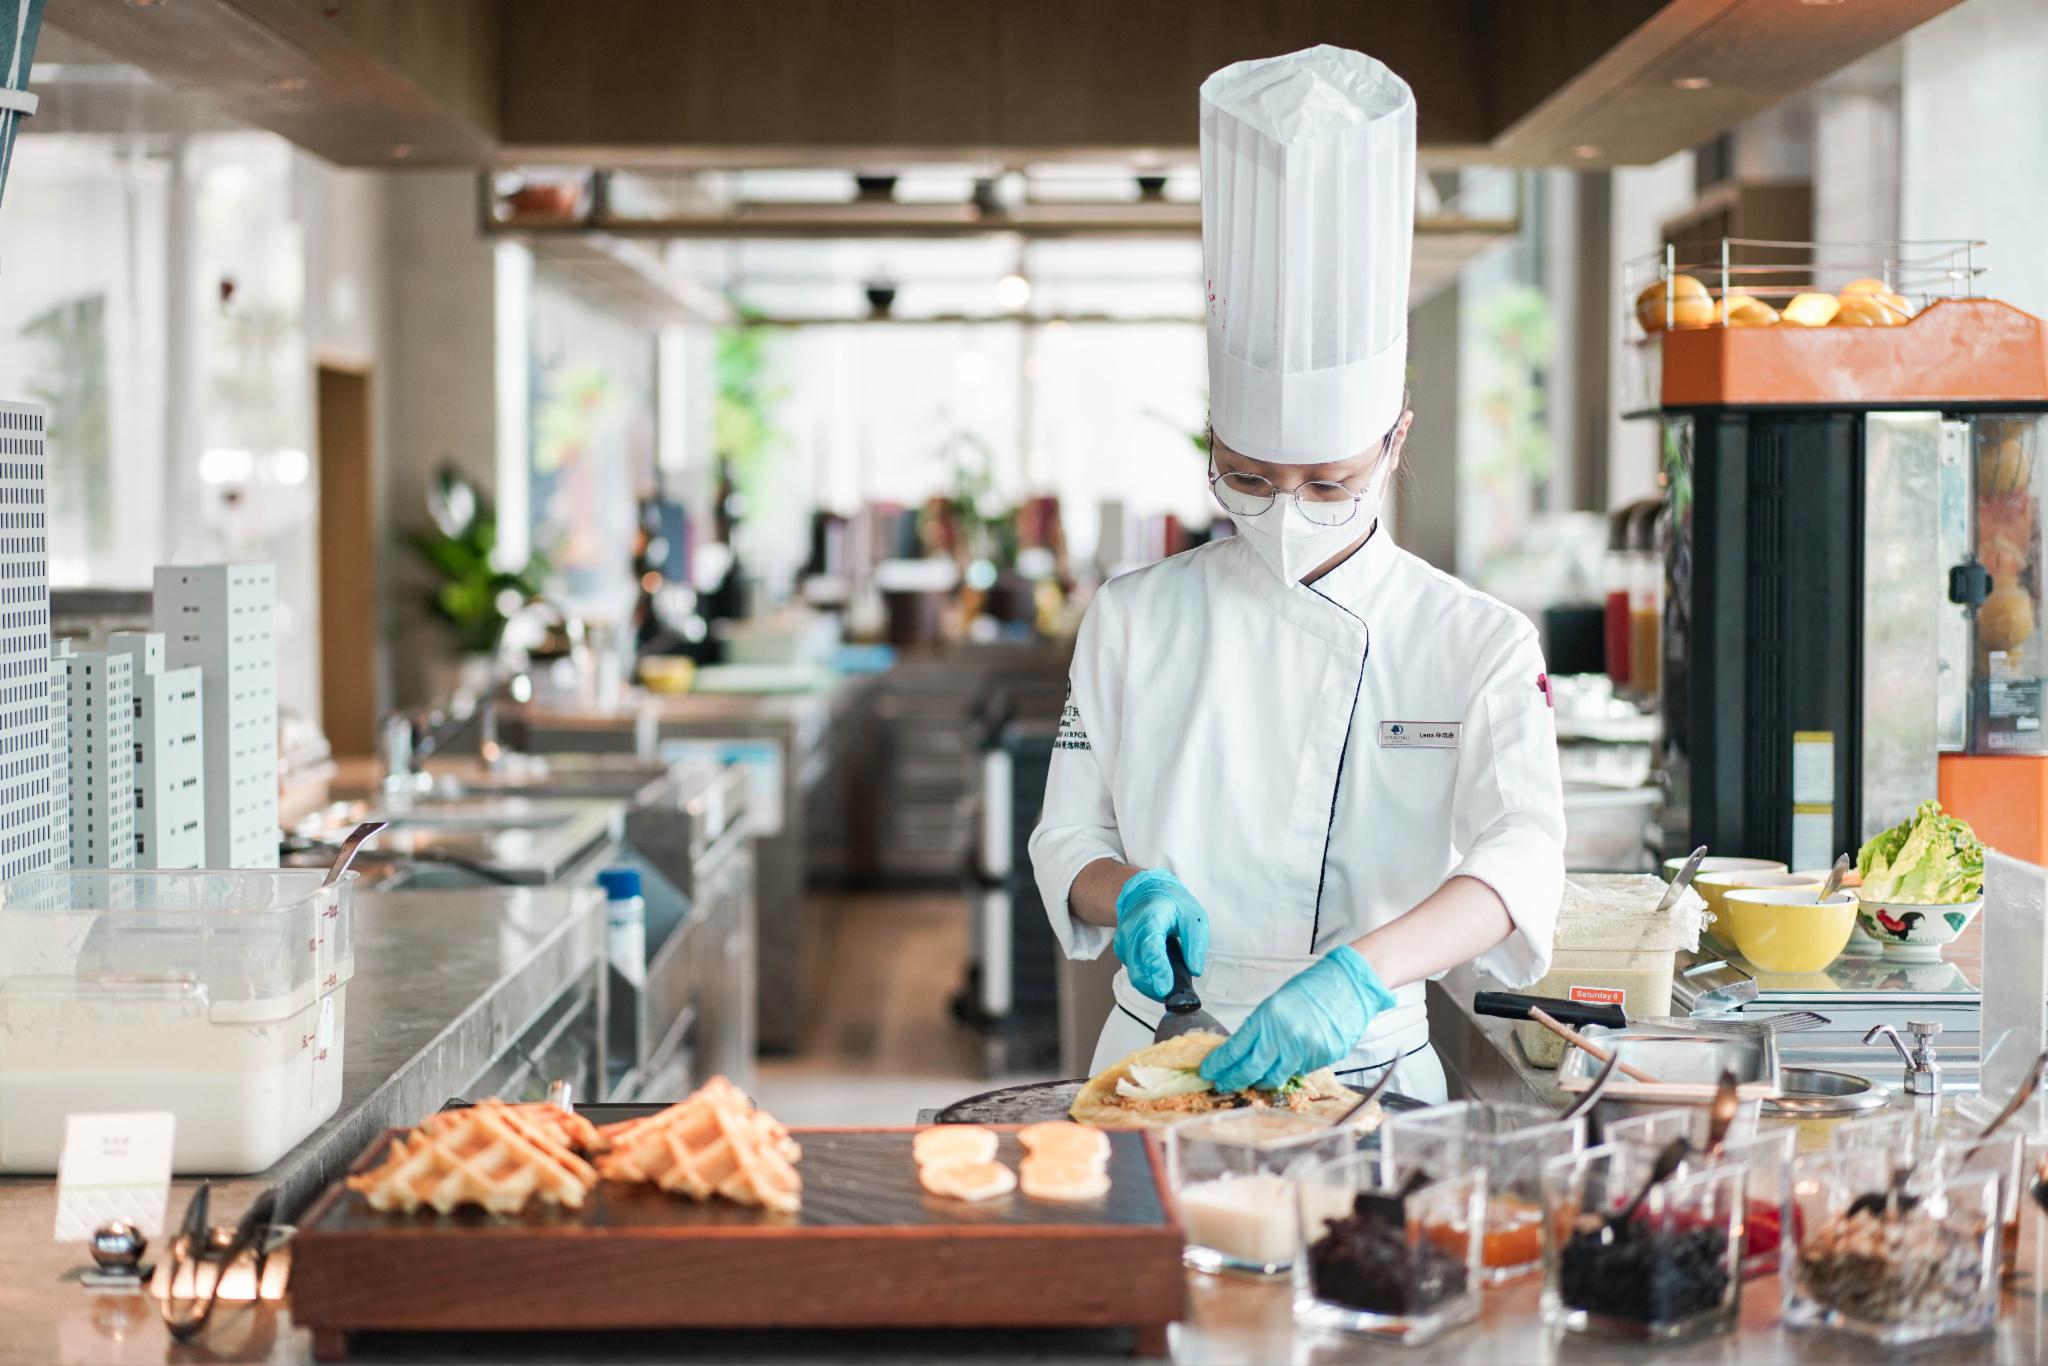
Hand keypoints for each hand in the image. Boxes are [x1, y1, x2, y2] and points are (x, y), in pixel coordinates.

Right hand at [1113, 869, 1209, 1000]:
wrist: (1144, 890)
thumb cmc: (1170, 902)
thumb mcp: (1193, 916)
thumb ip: (1195, 943)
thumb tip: (1195, 969)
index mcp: (1150, 919)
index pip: (1150, 948)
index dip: (1157, 970)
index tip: (1166, 988)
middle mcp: (1131, 932)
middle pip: (1138, 969)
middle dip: (1155, 987)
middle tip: (1176, 996)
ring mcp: (1123, 942)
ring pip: (1135, 974)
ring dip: (1152, 987)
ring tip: (1173, 988)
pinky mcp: (1122, 952)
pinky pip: (1134, 972)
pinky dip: (1148, 981)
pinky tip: (1162, 980)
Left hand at [1199, 947, 1395, 1092]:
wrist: (1348, 985)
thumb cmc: (1312, 989)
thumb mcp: (1276, 1004)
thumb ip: (1260, 1028)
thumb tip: (1242, 1051)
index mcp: (1268, 1017)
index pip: (1235, 1049)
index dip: (1219, 1064)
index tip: (1208, 1071)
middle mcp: (1284, 1036)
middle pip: (1251, 1070)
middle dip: (1233, 1080)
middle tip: (1222, 1085)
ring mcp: (1304, 1050)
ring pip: (1274, 1077)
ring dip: (1260, 1081)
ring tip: (1252, 1080)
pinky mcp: (1321, 1059)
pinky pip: (1298, 1072)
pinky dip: (1288, 1070)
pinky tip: (1285, 1064)